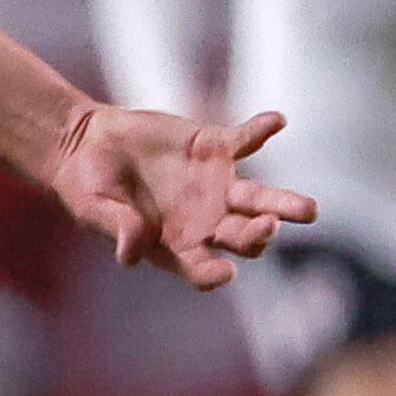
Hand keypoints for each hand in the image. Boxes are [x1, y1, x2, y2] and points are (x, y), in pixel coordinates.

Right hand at [53, 104, 313, 291]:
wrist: (87, 144)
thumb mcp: (92, 208)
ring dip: (284, 202)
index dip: (212, 273)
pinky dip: (260, 131)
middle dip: (257, 236)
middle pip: (242, 236)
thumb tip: (131, 252)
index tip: (222, 271)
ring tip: (309, 211)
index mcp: (174, 245)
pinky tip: (276, 122)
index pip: (201, 267)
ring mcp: (214, 185)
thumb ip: (115, 226)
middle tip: (268, 226)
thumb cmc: (86, 187)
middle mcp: (204, 220)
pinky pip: (245, 140)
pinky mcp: (214, 148)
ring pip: (258, 198)